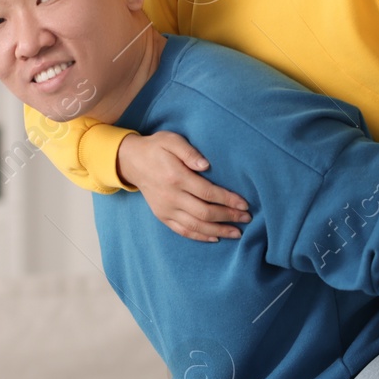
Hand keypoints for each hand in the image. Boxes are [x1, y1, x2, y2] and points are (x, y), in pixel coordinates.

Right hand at [115, 131, 250, 241]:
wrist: (131, 161)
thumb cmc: (156, 148)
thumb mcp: (172, 140)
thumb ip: (189, 152)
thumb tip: (206, 165)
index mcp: (176, 177)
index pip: (207, 193)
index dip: (228, 200)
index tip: (245, 204)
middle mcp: (171, 197)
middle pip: (205, 212)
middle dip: (228, 217)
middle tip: (247, 218)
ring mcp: (165, 209)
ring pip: (195, 226)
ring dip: (218, 231)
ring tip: (237, 233)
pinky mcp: (162, 216)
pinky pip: (182, 231)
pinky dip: (200, 236)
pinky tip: (215, 238)